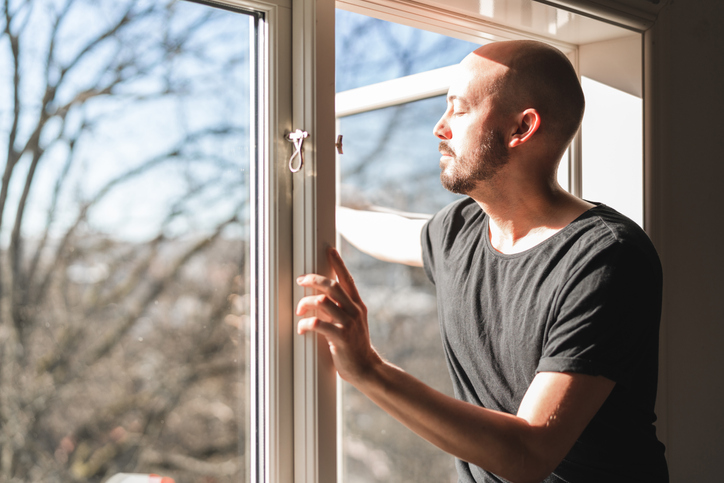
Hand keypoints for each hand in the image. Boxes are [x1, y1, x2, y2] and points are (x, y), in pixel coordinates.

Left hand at [296, 247, 381, 383]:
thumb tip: (320, 298)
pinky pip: (318, 324)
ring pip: (323, 302)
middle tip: (301, 281)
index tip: (330, 250)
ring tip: (299, 312)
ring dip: (306, 304)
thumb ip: (340, 309)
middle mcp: (354, 311)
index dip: (338, 264)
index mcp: (357, 306)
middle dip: (313, 280)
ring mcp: (348, 324)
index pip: (347, 280)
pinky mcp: (340, 338)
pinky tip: (302, 329)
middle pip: (332, 286)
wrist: (366, 368)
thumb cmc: (354, 346)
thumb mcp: (352, 323)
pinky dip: (305, 324)